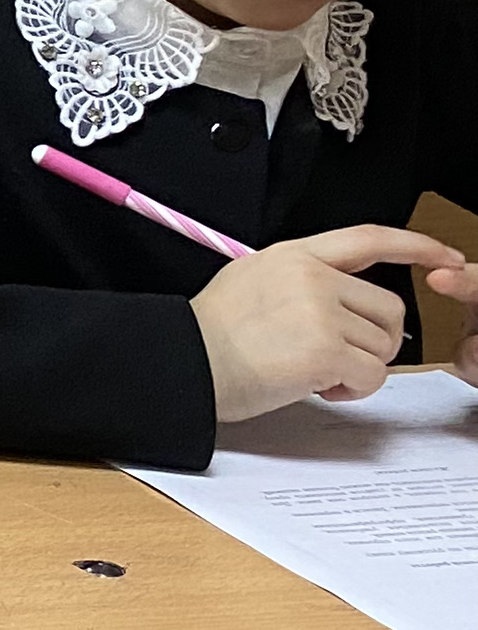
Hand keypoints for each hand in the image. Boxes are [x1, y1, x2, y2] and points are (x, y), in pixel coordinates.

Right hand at [195, 226, 439, 419]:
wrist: (183, 363)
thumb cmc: (210, 334)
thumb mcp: (249, 279)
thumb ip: (298, 278)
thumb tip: (336, 297)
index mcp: (294, 255)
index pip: (368, 238)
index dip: (415, 245)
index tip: (446, 256)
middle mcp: (312, 277)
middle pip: (389, 308)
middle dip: (375, 340)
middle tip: (337, 357)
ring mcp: (320, 311)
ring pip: (384, 345)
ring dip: (359, 368)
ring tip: (316, 373)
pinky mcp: (326, 350)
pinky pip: (372, 375)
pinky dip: (353, 391)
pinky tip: (319, 388)